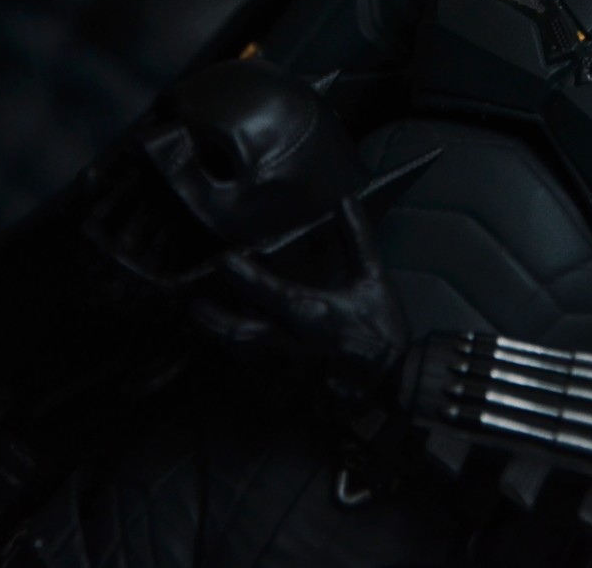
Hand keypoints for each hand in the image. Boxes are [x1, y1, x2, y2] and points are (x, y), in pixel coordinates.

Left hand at [190, 197, 406, 401]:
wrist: (395, 384)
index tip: (224, 261)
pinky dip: (242, 360)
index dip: (246, 277)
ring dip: (223, 339)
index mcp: (316, 315)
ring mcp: (290, 373)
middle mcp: (297, 345)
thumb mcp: (373, 280)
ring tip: (203, 320)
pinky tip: (231, 346)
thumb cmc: (381, 329)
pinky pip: (255, 376)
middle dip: (216, 320)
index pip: (274, 293)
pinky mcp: (288, 392)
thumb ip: (356, 239)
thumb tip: (344, 200)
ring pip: (245, 356)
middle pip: (245, 333)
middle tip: (196, 305)